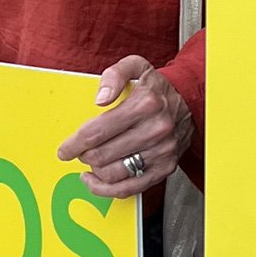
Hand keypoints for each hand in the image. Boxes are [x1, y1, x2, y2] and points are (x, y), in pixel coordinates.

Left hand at [57, 56, 195, 198]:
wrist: (190, 101)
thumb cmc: (156, 88)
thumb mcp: (136, 67)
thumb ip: (114, 75)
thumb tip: (100, 99)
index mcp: (145, 104)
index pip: (97, 132)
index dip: (74, 144)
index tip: (65, 149)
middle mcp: (156, 129)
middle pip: (102, 155)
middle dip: (84, 155)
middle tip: (81, 151)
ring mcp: (162, 150)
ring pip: (113, 174)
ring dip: (95, 170)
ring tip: (92, 161)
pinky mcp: (166, 167)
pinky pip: (130, 188)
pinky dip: (107, 189)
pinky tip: (97, 180)